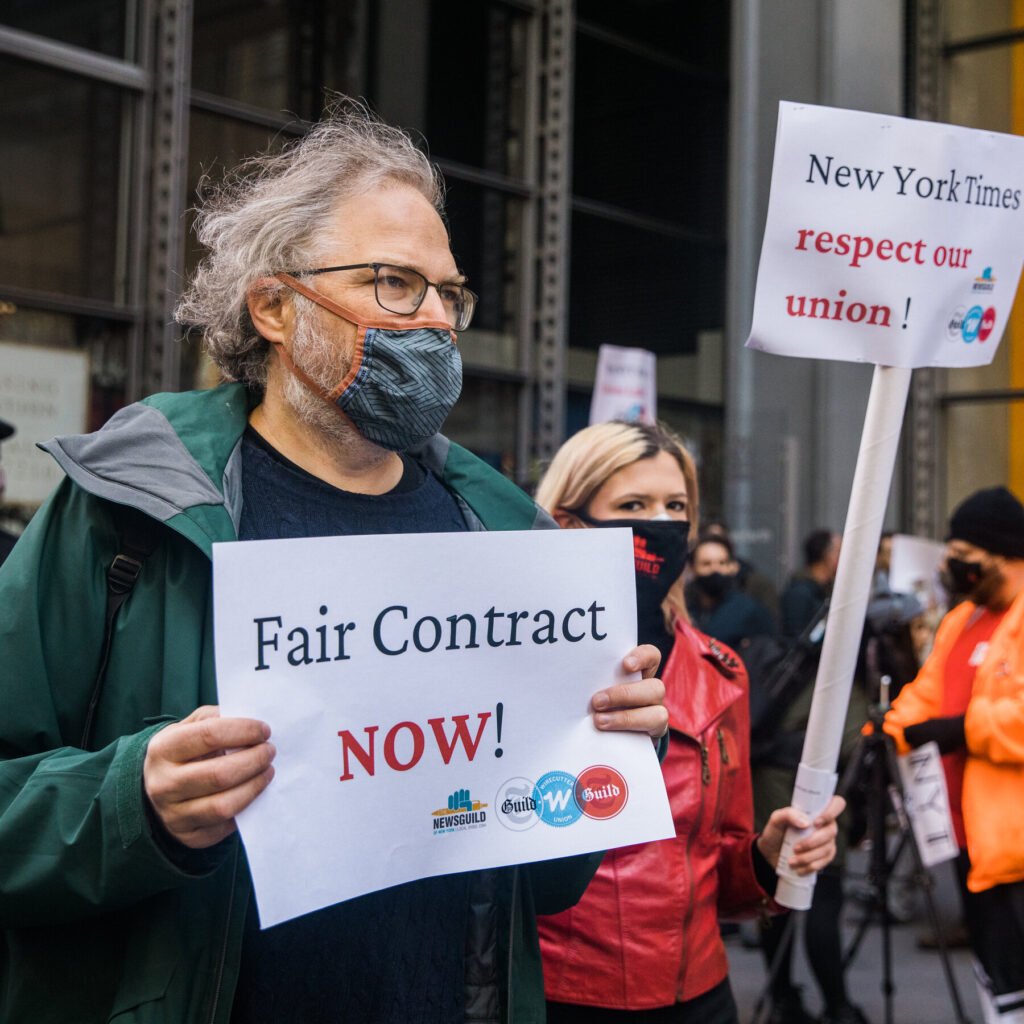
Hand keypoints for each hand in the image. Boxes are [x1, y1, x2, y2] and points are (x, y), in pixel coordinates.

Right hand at [143, 705, 275, 848]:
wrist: (157, 787)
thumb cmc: (185, 750)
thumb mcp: (192, 726)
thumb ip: (218, 718)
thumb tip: (251, 723)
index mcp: (163, 749)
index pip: (209, 735)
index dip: (243, 730)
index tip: (265, 730)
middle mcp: (163, 784)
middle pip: (219, 774)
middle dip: (253, 760)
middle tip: (270, 751)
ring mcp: (173, 814)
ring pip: (224, 805)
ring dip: (254, 786)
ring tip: (268, 771)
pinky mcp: (188, 836)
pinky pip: (225, 827)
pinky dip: (245, 809)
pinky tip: (253, 793)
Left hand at [590, 644, 668, 739]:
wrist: (605, 733)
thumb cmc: (599, 699)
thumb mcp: (598, 686)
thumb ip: (595, 681)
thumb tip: (571, 677)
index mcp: (640, 673)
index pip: (651, 656)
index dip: (642, 657)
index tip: (626, 665)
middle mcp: (651, 692)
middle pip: (655, 687)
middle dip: (624, 695)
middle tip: (597, 702)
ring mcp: (655, 715)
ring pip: (657, 714)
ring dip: (626, 718)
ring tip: (599, 721)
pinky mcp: (652, 735)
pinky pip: (649, 737)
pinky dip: (628, 734)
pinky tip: (608, 736)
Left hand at [756, 794, 845, 874]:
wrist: (771, 852)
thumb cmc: (776, 831)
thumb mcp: (776, 819)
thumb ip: (788, 814)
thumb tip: (805, 822)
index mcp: (817, 811)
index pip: (837, 804)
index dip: (832, 811)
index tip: (816, 822)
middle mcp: (826, 825)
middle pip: (831, 831)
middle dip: (813, 842)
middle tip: (796, 848)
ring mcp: (828, 841)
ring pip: (827, 849)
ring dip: (809, 857)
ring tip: (792, 861)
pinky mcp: (825, 856)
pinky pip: (825, 862)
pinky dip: (811, 866)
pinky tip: (799, 868)